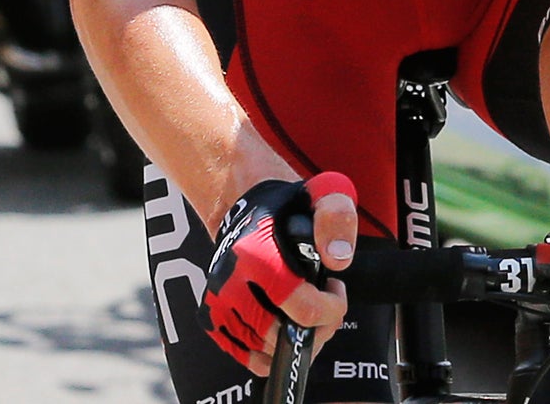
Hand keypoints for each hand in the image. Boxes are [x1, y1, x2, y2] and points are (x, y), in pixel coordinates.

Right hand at [199, 173, 358, 375]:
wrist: (241, 205)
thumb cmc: (287, 205)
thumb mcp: (323, 194)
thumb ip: (336, 218)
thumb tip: (337, 259)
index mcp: (256, 254)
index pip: (302, 308)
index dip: (332, 309)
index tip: (336, 289)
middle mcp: (230, 281)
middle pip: (282, 336)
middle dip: (317, 329)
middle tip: (326, 306)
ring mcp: (217, 301)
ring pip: (265, 351)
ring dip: (295, 342)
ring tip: (307, 314)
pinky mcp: (211, 316)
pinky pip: (244, 355)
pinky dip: (269, 353)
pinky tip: (285, 329)